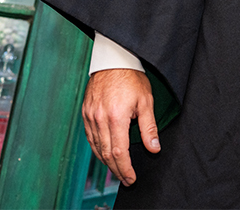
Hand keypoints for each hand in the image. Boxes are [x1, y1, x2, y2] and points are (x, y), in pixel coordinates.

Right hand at [82, 68, 159, 185]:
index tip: (131, 178)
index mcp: (116, 117)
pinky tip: (104, 153)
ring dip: (106, 161)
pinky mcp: (85, 113)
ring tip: (117, 170)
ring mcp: (90, 116)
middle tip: (125, 179)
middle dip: (116, 169)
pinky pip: (90, 137)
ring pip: (96, 147)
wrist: (113, 60)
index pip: (119, 151)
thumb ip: (149, 127)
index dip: (125, 168)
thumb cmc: (132, 78)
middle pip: (106, 153)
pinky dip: (97, 149)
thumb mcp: (146, 101)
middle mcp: (99, 119)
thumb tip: (154, 148)